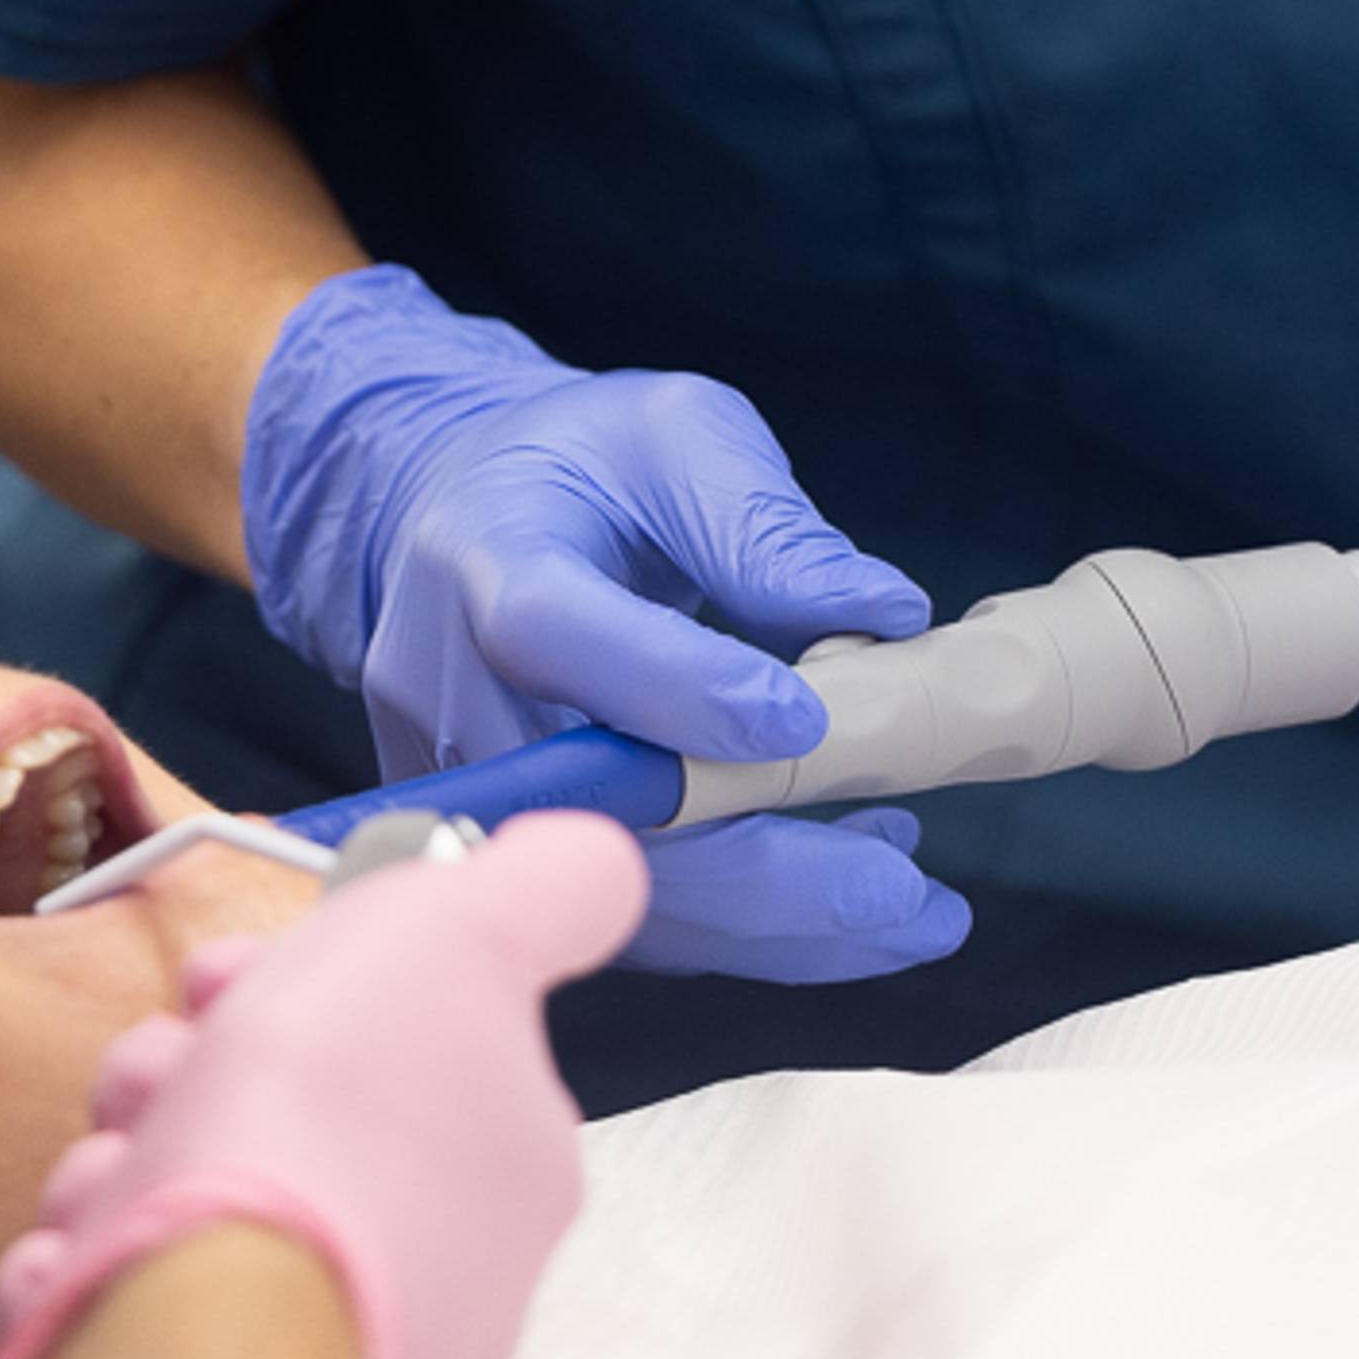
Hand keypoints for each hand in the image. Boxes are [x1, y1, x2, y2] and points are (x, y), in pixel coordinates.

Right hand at [0, 808, 650, 1358]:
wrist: (205, 1331)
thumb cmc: (326, 1114)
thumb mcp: (463, 932)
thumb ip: (550, 889)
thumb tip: (594, 866)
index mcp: (507, 1166)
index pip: (401, 1041)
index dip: (297, 981)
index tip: (227, 979)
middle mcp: (441, 1278)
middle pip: (288, 1127)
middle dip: (188, 1076)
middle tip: (153, 1077)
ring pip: (198, 1219)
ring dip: (122, 1170)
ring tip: (105, 1179)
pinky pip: (141, 1322)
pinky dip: (90, 1275)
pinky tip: (76, 1261)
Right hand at [242, 267, 968, 983]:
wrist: (455, 515)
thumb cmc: (579, 466)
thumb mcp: (679, 435)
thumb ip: (764, 526)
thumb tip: (885, 614)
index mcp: (489, 557)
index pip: (564, 635)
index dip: (680, 690)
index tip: (809, 721)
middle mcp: (451, 688)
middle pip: (595, 809)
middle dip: (760, 872)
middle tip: (904, 893)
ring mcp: (461, 782)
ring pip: (612, 890)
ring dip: (771, 923)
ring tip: (908, 909)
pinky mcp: (495, 842)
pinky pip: (614, 908)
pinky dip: (736, 922)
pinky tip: (836, 892)